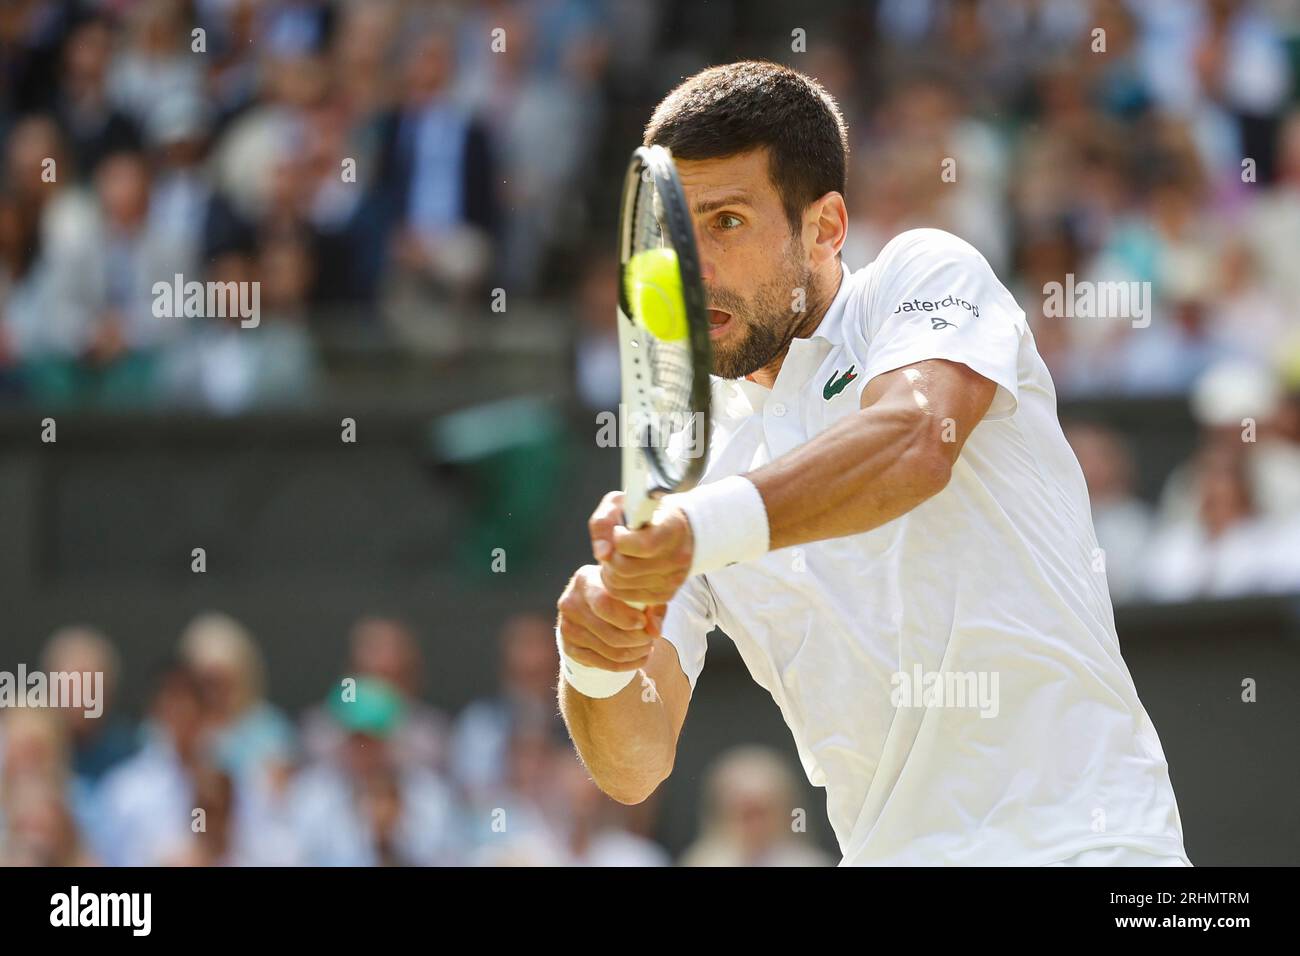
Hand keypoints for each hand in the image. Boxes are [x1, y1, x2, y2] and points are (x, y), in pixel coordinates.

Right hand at [557, 564, 662, 671]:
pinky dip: (627, 664)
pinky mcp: (569, 648)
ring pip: (610, 651)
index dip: (628, 618)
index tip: (644, 622)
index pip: (604, 603)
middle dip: (639, 640)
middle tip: (651, 638)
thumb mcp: (637, 592)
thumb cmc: (620, 596)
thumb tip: (654, 630)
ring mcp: (567, 627)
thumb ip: (651, 606)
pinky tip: (639, 657)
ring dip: (636, 653)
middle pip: (610, 633)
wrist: (592, 608)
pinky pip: (604, 664)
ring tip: (648, 647)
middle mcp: (571, 603)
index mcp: (585, 580)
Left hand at [588, 490, 693, 605]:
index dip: (620, 540)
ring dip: (609, 572)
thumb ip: (604, 521)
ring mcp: (673, 579)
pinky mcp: (666, 595)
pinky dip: (618, 586)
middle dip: (610, 558)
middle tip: (612, 547)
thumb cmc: (645, 513)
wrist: (677, 529)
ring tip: (616, 558)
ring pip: (621, 586)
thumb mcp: (622, 503)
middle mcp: (677, 557)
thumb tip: (602, 553)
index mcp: (672, 529)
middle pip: (625, 569)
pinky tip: (623, 571)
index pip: (643, 545)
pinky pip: (628, 598)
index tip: (619, 530)